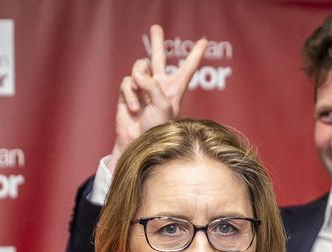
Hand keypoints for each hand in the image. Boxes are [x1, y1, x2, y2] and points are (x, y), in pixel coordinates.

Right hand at [108, 25, 206, 171]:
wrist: (138, 143)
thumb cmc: (157, 129)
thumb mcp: (163, 105)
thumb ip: (153, 85)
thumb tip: (138, 75)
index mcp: (175, 89)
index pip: (187, 68)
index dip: (195, 55)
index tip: (204, 41)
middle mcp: (159, 86)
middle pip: (159, 58)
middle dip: (157, 42)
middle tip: (156, 27)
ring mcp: (143, 88)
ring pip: (139, 67)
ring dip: (139, 79)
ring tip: (140, 97)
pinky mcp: (128, 93)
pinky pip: (127, 82)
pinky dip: (129, 94)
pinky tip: (133, 108)